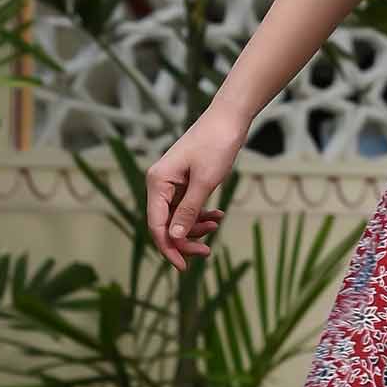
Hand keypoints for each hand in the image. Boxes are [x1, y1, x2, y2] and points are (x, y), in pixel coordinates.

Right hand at [144, 110, 243, 270]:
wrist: (229, 119)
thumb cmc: (216, 145)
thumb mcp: (205, 181)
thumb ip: (189, 210)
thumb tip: (175, 237)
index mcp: (157, 182)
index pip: (156, 225)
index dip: (168, 248)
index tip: (183, 267)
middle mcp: (159, 183)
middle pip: (166, 224)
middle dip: (185, 240)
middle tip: (206, 253)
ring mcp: (172, 183)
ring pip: (178, 217)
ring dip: (195, 227)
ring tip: (216, 225)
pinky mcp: (185, 181)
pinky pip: (188, 206)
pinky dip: (201, 214)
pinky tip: (218, 216)